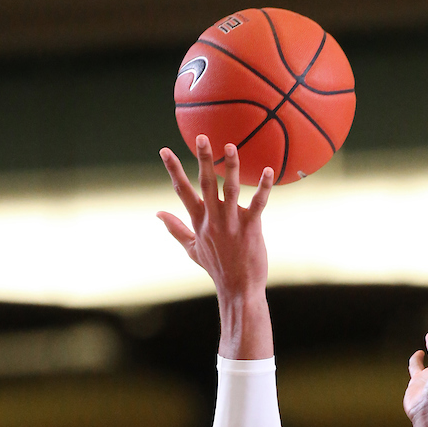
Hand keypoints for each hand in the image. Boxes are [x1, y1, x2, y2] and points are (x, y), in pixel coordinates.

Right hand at [158, 137, 273, 353]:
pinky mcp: (251, 228)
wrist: (237, 289)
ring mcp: (232, 223)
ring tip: (230, 146)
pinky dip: (264, 187)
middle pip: (205, 184)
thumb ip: (175, 229)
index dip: (173, 170)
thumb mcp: (192, 249)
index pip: (182, 191)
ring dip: (230, 167)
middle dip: (203, 159)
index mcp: (199, 222)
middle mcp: (213, 220)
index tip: (165, 150)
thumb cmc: (217, 268)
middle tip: (201, 137)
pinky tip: (269, 171)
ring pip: (230, 190)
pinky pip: (259, 204)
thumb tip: (158, 213)